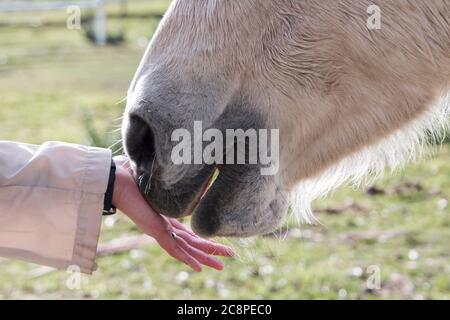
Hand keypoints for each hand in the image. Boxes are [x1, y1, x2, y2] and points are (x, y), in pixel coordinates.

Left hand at [111, 156, 233, 271]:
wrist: (115, 178)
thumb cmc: (130, 175)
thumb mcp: (158, 177)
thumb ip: (171, 176)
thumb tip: (187, 163)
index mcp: (164, 216)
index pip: (188, 232)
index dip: (203, 239)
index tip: (216, 243)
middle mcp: (163, 226)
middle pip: (192, 243)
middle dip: (211, 251)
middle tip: (229, 257)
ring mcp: (159, 231)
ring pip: (186, 249)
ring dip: (205, 258)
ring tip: (222, 266)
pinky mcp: (155, 232)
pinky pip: (174, 250)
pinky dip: (188, 260)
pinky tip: (199, 268)